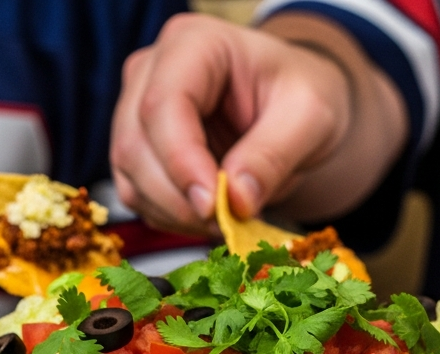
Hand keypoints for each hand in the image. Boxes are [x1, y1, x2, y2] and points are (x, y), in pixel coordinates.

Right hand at [110, 13, 403, 233]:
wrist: (295, 107)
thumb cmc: (302, 94)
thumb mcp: (310, 116)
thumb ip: (274, 154)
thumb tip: (235, 200)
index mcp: (193, 43)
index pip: (164, 104)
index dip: (181, 161)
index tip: (213, 205)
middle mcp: (151, 70)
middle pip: (135, 144)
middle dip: (178, 197)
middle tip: (227, 223)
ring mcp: (136, 109)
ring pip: (129, 175)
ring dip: (172, 212)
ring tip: (224, 221)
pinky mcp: (137, 148)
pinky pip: (135, 192)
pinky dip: (168, 216)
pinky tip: (207, 216)